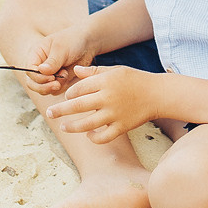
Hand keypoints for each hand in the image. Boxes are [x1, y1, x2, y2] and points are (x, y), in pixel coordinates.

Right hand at [24, 24, 94, 95]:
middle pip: (32, 84)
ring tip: (65, 74)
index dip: (38, 77)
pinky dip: (62, 87)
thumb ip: (52, 61)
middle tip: (58, 84)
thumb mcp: (62, 48)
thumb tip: (41, 70)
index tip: (52, 77)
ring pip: (43, 89)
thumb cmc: (72, 40)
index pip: (29, 71)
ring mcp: (47, 75)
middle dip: (44, 86)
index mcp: (36, 55)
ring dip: (54, 86)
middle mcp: (39, 66)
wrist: (87, 43)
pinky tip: (68, 76)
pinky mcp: (56, 81)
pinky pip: (55, 91)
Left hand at [46, 65, 160, 142]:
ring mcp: (115, 114)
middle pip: (77, 106)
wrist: (157, 94)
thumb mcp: (115, 70)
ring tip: (64, 126)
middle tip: (49, 113)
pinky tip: (88, 135)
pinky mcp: (122, 127)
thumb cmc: (134, 79)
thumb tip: (74, 69)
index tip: (67, 96)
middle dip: (60, 110)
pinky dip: (93, 138)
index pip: (78, 89)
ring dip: (72, 126)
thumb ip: (94, 71)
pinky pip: (103, 137)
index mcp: (105, 81)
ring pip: (87, 124)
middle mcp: (108, 98)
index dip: (69, 93)